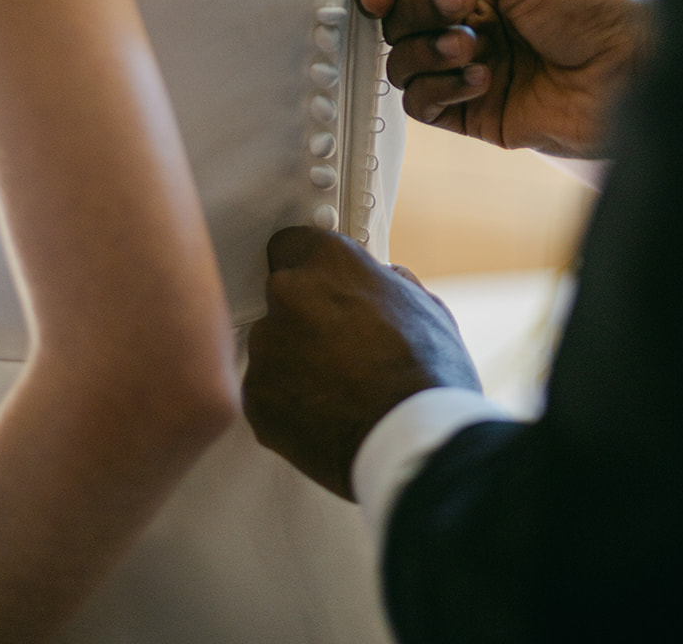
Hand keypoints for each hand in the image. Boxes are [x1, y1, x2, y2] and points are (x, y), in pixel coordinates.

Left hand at [243, 228, 480, 499]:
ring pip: (270, 344)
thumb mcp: (424, 305)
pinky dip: (285, 400)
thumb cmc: (427, 371)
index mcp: (328, 261)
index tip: (318, 286)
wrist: (412, 438)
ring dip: (291, 358)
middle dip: (301, 315)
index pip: (292, 244)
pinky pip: (265, 389)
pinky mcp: (255, 395)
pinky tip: (322, 414)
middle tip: (336, 345)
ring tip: (334, 387)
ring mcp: (267, 346)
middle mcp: (288, 293)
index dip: (308, 267)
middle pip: (280, 296)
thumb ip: (388, 282)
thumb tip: (381, 278)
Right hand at [358, 0, 657, 157]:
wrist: (635, 65)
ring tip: (473, 45)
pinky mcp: (480, 116)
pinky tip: (480, 77)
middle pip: (401, 25)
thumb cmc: (592, 3)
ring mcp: (475, 73)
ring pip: (405, 66)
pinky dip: (440, 87)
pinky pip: (425, 105)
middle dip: (419, 13)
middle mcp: (475, 28)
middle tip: (461, 6)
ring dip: (429, 51)